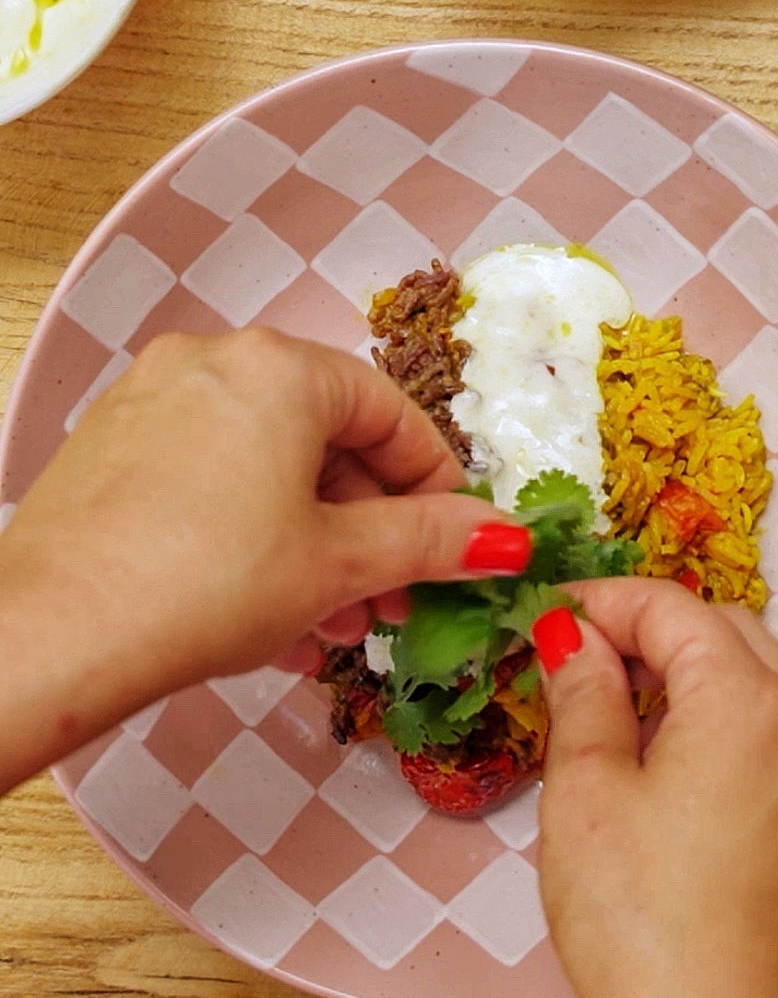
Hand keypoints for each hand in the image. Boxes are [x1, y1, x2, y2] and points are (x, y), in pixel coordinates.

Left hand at [0, 328, 525, 790]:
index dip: (435, 484)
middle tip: (391, 603)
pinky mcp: (109, 451)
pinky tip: (266, 619)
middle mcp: (210, 362)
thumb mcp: (339, 565)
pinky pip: (208, 482)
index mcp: (277, 367)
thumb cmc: (205, 585)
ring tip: (330, 628)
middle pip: (324, 440)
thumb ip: (428, 541)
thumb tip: (504, 536)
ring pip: (264, 468)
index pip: (388, 412)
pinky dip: (250, 536)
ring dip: (313, 545)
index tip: (456, 543)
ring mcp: (150, 403)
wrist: (54, 635)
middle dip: (368, 530)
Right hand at [535, 579, 777, 997]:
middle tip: (575, 653)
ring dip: (687, 674)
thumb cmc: (642, 925)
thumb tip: (575, 637)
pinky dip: (715, 723)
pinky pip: (768, 739)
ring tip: (608, 707)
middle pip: (726, 633)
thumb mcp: (587, 792)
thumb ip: (584, 694)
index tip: (547, 615)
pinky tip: (658, 765)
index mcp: (747, 699)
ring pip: (754, 684)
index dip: (604, 600)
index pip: (673, 608)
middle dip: (651, 628)